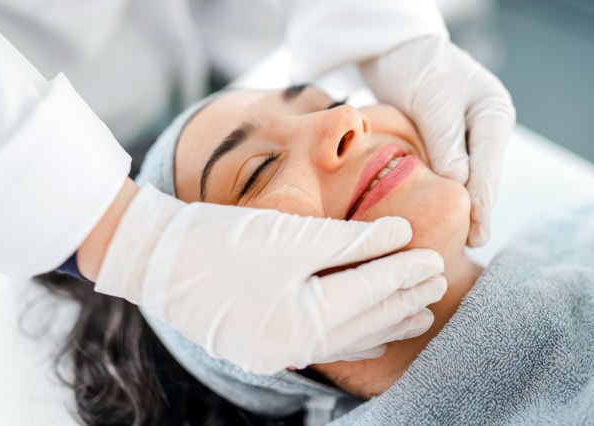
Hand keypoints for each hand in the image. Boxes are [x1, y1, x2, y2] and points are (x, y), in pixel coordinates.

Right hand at [95, 185, 445, 373]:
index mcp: (301, 321)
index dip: (405, 273)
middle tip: (439, 283)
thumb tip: (400, 233)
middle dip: (403, 300)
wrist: (154, 257)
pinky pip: (324, 343)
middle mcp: (292, 346)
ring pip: (348, 337)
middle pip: (365, 321)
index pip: (370, 293)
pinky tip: (373, 335)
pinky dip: (354, 334)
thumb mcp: (291, 235)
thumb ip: (351, 240)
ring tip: (420, 314)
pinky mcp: (264, 344)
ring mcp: (276, 351)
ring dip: (385, 321)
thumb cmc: (220, 239)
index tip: (436, 258)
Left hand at [361, 35, 515, 246]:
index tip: (478, 231)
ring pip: (463, 178)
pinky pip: (444, 173)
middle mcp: (484, 129)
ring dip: (457, 204)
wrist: (396, 51)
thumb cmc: (419, 67)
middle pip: (482, 176)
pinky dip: (439, 192)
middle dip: (475, 210)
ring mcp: (465, 137)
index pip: (491, 165)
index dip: (484, 200)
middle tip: (469, 244)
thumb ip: (446, 141)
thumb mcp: (434, 101)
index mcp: (493, 113)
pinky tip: (434, 213)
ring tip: (454, 239)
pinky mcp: (443, 144)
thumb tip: (458, 183)